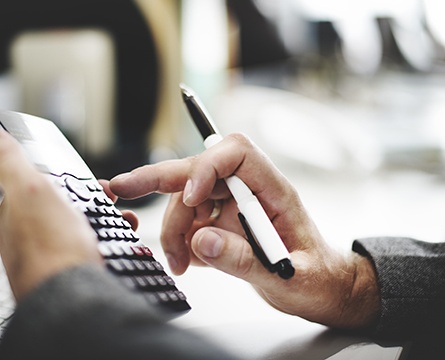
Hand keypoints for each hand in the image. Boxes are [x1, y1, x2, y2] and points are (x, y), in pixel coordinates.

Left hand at [0, 125, 137, 299]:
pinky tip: (112, 246)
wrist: (72, 300)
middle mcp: (25, 239)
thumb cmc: (51, 248)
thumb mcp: (29, 189)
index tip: (92, 179)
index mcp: (13, 215)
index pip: (38, 185)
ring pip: (76, 230)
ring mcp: (46, 258)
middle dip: (89, 200)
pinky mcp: (65, 276)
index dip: (67, 178)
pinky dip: (103, 244)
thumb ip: (7, 161)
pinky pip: (86, 251)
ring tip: (122, 221)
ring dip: (101, 221)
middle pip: (60, 208)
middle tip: (111, 199)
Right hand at [110, 133, 379, 329]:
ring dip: (172, 230)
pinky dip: (179, 241)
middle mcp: (248, 191)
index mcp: (273, 190)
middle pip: (199, 170)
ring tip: (176, 263)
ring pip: (187, 200)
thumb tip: (201, 240)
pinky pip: (190, 222)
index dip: (206, 166)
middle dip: (160, 178)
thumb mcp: (288, 277)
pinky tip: (187, 262)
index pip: (235, 153)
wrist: (321, 290)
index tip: (189, 198)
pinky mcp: (222, 223)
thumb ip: (245, 259)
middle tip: (123, 188)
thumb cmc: (317, 279)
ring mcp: (232, 206)